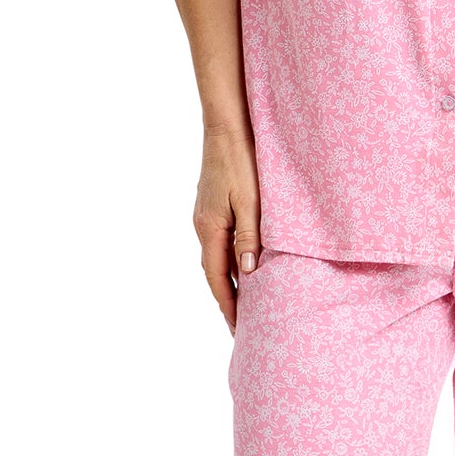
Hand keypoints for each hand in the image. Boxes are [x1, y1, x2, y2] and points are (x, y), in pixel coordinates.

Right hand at [193, 125, 261, 335]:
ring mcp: (205, 215)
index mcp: (210, 229)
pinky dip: (230, 260)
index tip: (239, 329)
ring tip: (245, 303)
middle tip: (242, 326)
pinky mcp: (212, 206)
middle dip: (227, 300)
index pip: (219, 279)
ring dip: (229, 281)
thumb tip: (249, 272)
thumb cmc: (242, 161)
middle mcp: (203, 226)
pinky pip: (219, 242)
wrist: (227, 126)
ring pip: (216, 257)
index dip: (229, 306)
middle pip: (214, 273)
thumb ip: (250, 237)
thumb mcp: (251, 201)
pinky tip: (244, 264)